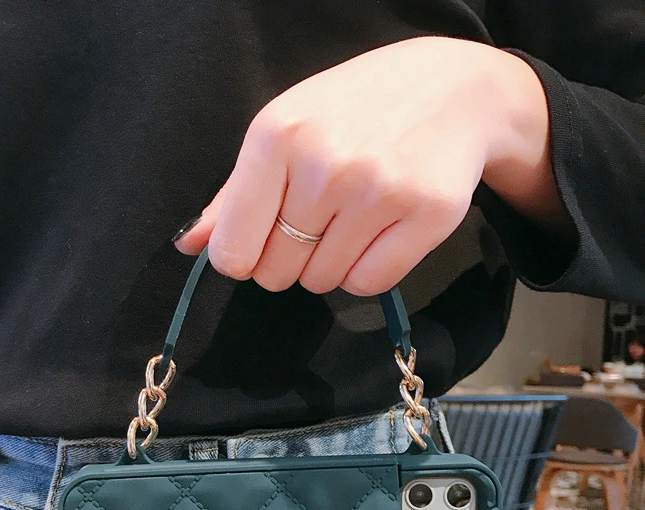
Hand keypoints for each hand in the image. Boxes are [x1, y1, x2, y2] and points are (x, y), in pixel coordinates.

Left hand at [174, 36, 565, 294]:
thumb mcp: (284, 132)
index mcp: (277, 137)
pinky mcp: (426, 216)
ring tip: (350, 220)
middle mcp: (326, 164)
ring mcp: (379, 191)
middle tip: (315, 221)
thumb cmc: (354, 111)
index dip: (241, 257)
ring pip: (322, 282)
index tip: (258, 243)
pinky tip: (377, 234)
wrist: (454, 90)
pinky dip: (365, 271)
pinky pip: (368, 284)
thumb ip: (234, 194)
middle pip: (276, 272)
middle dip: (288, 259)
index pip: (233, 250)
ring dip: (328, 265)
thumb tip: (190, 247)